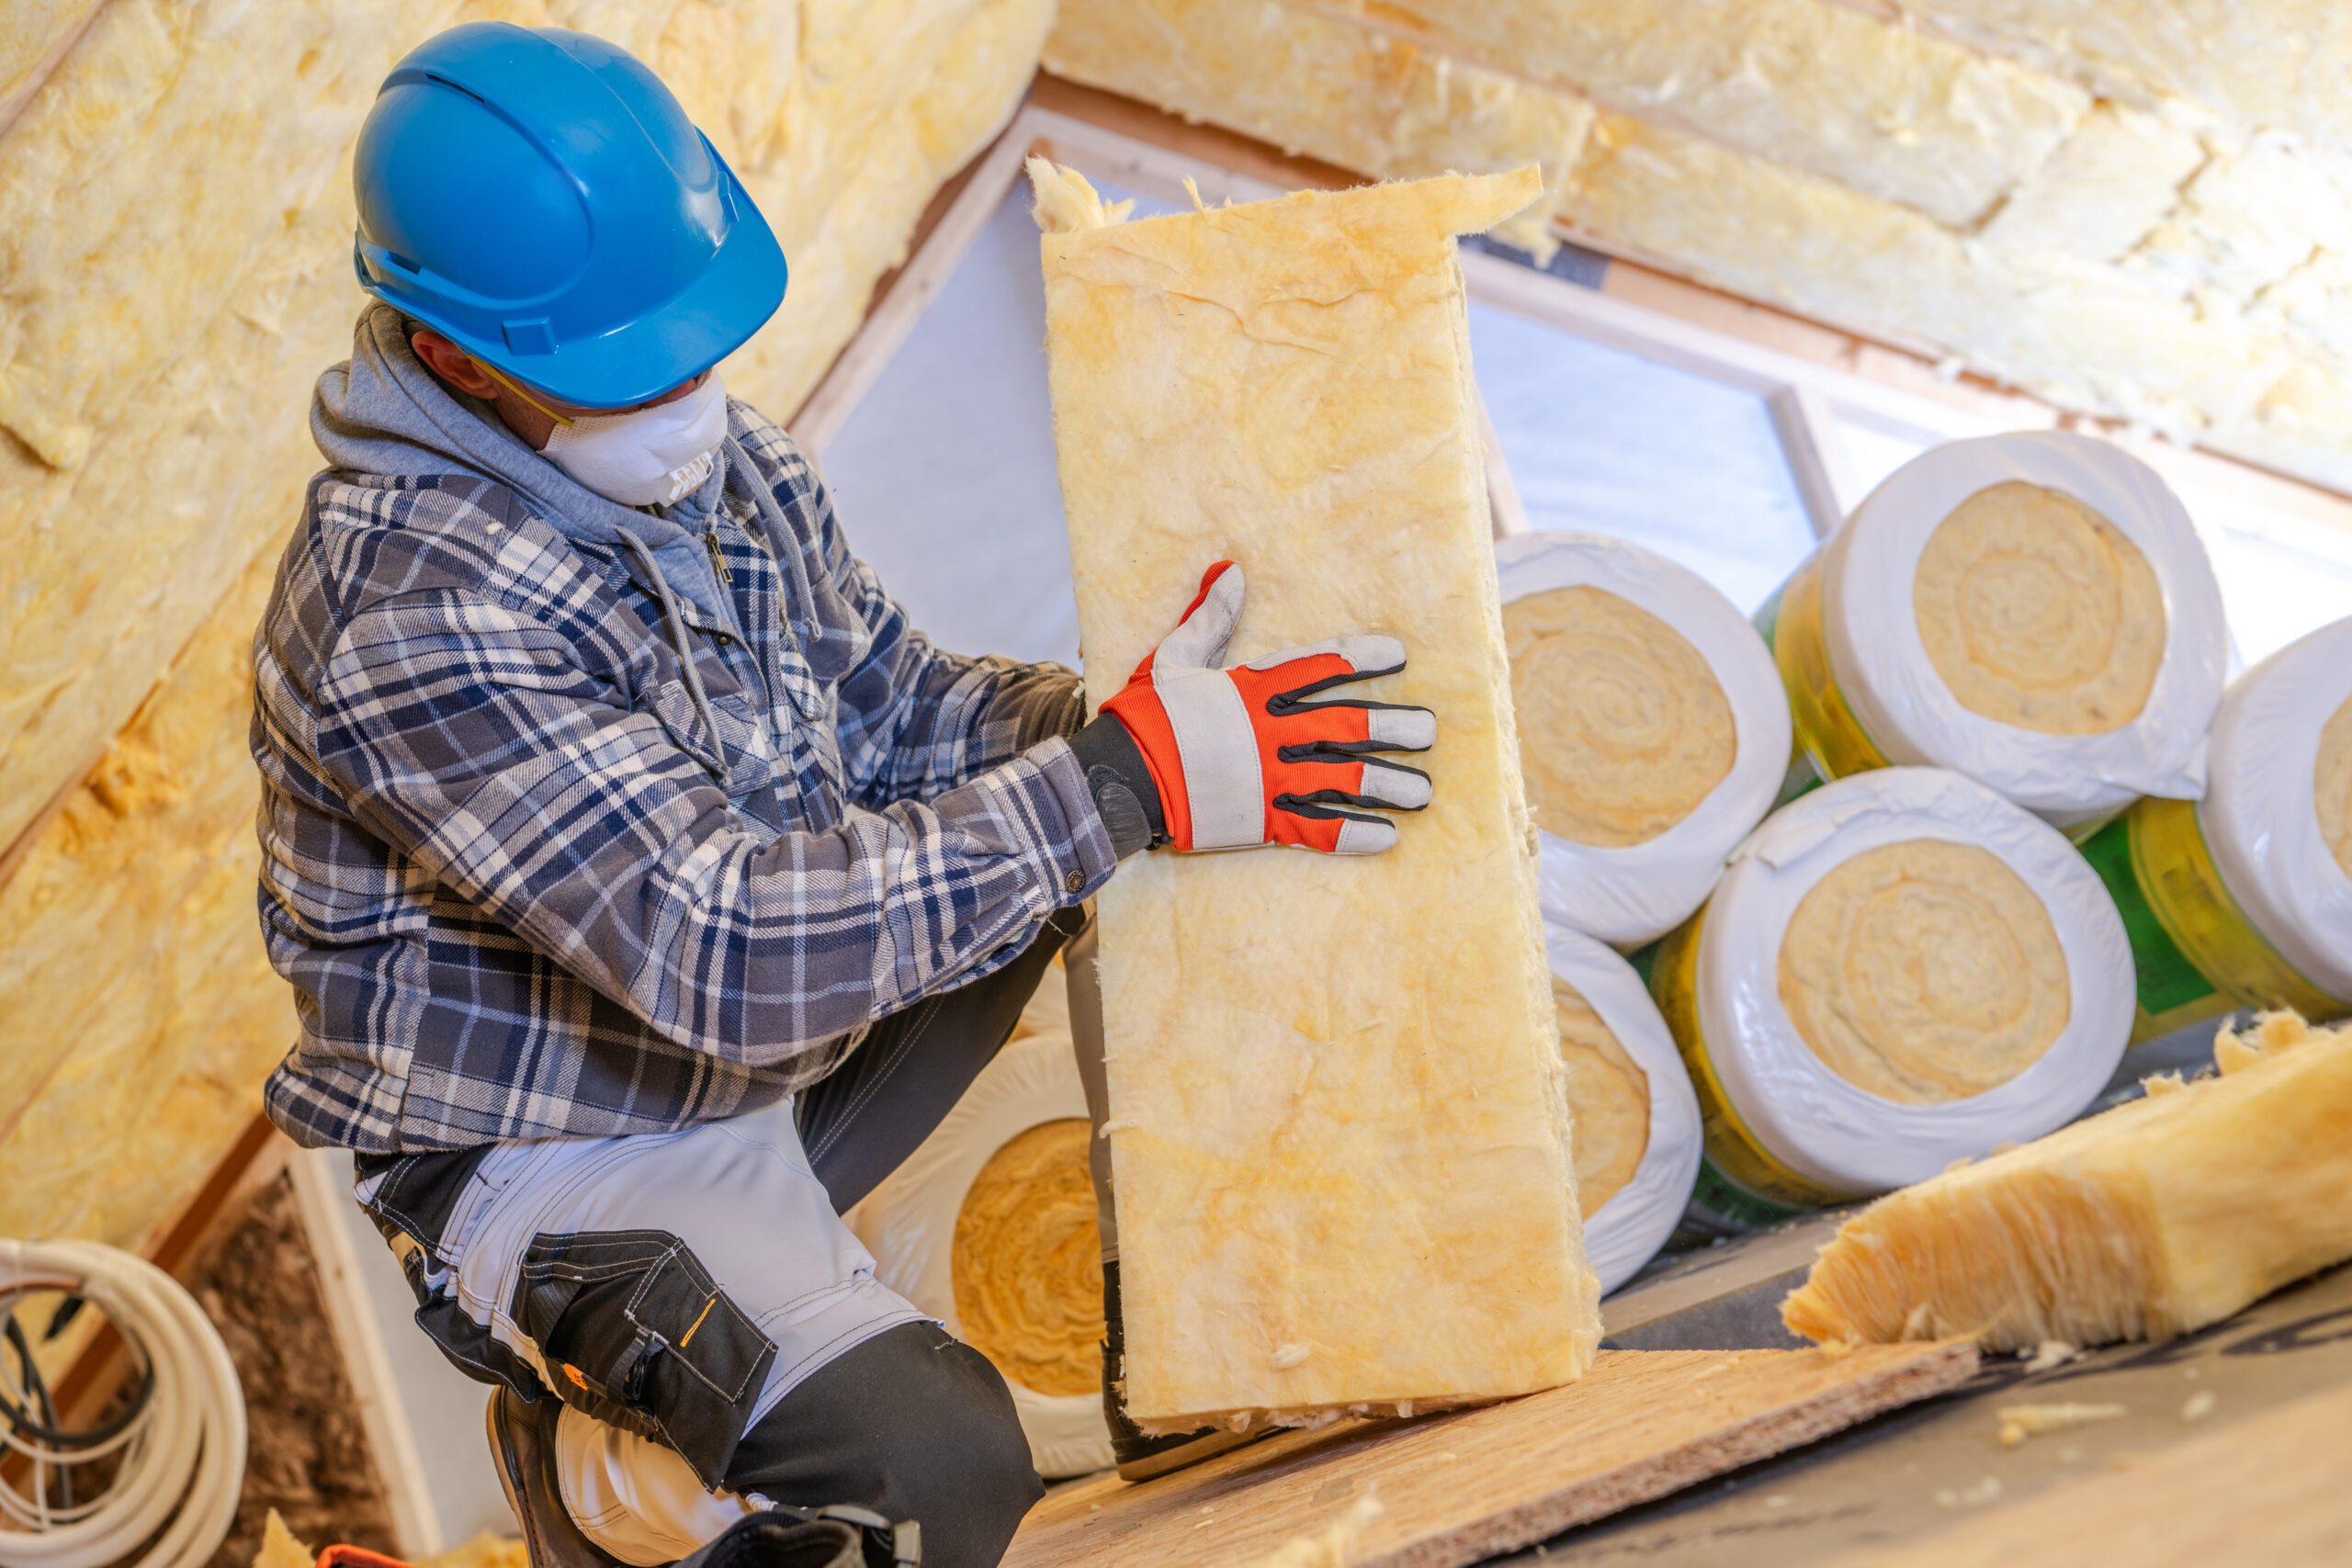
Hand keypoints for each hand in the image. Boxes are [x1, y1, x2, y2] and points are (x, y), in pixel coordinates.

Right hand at [1096, 561, 1433, 853]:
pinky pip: (1318, 828)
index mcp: (1252, 689)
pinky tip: (1388, 837)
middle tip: (1428, 731)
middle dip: (1392, 728)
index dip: (1362, 659)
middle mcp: (1271, 732)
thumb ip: (1210, 617)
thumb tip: (1230, 569)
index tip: (1398, 655)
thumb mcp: (1174, 658)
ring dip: (1387, 785)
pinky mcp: (1262, 819)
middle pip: (1346, 726)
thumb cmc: (1147, 716)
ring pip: (1344, 779)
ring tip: (1423, 792)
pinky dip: (1354, 833)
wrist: (1122, 778)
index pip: (1321, 666)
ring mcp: (1270, 778)